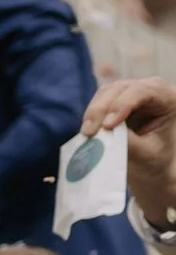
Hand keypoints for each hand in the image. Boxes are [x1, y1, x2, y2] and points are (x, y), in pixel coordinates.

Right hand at [88, 78, 175, 224]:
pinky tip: (88, 130)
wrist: (148, 166)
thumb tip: (103, 132)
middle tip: (89, 132)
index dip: (123, 104)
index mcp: (168, 99)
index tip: (107, 126)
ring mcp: (132, 93)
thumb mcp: (144, 153)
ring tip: (87, 133)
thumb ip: (127, 140)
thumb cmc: (153, 160)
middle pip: (121, 88)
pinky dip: (91, 115)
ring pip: (107, 92)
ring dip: (94, 111)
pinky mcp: (116, 101)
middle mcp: (151, 90)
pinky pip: (98, 100)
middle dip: (102, 108)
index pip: (143, 91)